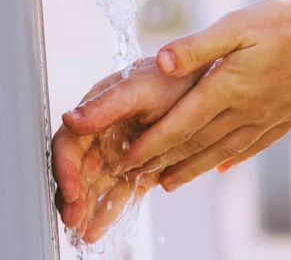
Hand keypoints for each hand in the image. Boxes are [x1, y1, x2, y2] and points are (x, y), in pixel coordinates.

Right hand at [53, 58, 202, 242]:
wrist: (205, 82)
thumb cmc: (173, 77)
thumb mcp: (141, 89)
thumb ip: (107, 105)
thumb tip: (71, 119)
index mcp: (99, 111)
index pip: (71, 143)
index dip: (66, 168)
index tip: (72, 190)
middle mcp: (105, 133)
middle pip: (80, 169)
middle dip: (74, 195)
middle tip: (74, 217)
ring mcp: (123, 152)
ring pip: (97, 184)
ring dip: (87, 207)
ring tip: (81, 230)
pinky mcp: (142, 167)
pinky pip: (122, 190)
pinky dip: (109, 209)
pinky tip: (97, 228)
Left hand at [115, 0, 290, 189]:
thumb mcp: (242, 23)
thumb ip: (199, 47)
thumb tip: (160, 63)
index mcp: (230, 85)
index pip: (181, 123)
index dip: (151, 143)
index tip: (127, 160)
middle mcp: (248, 109)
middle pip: (199, 144)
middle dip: (166, 163)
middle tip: (140, 181)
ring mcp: (271, 115)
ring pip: (225, 150)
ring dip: (195, 168)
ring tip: (173, 182)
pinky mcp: (290, 114)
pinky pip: (256, 144)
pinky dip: (235, 159)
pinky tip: (226, 166)